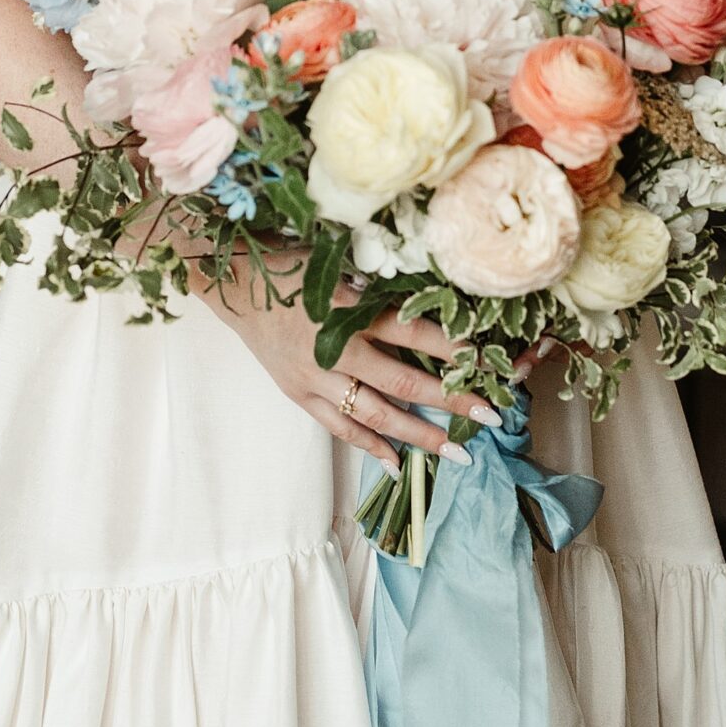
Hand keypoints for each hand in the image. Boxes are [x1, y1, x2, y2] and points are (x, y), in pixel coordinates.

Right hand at [204, 267, 547, 477]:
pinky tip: (399, 466)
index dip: (453, 349)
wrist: (234, 286)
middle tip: (491, 416)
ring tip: (457, 451)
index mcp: (348, 307)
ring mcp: (315, 378)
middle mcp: (334, 348)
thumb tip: (437, 296)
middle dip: (451, 400)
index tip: (489, 363)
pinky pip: (340, 428)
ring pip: (376, 415)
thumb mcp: (338, 260)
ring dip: (420, 435)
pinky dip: (370, 448)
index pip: (413, 331)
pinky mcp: (299, 395)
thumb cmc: (292, 264)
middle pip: (403, 380)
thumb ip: (381, 282)